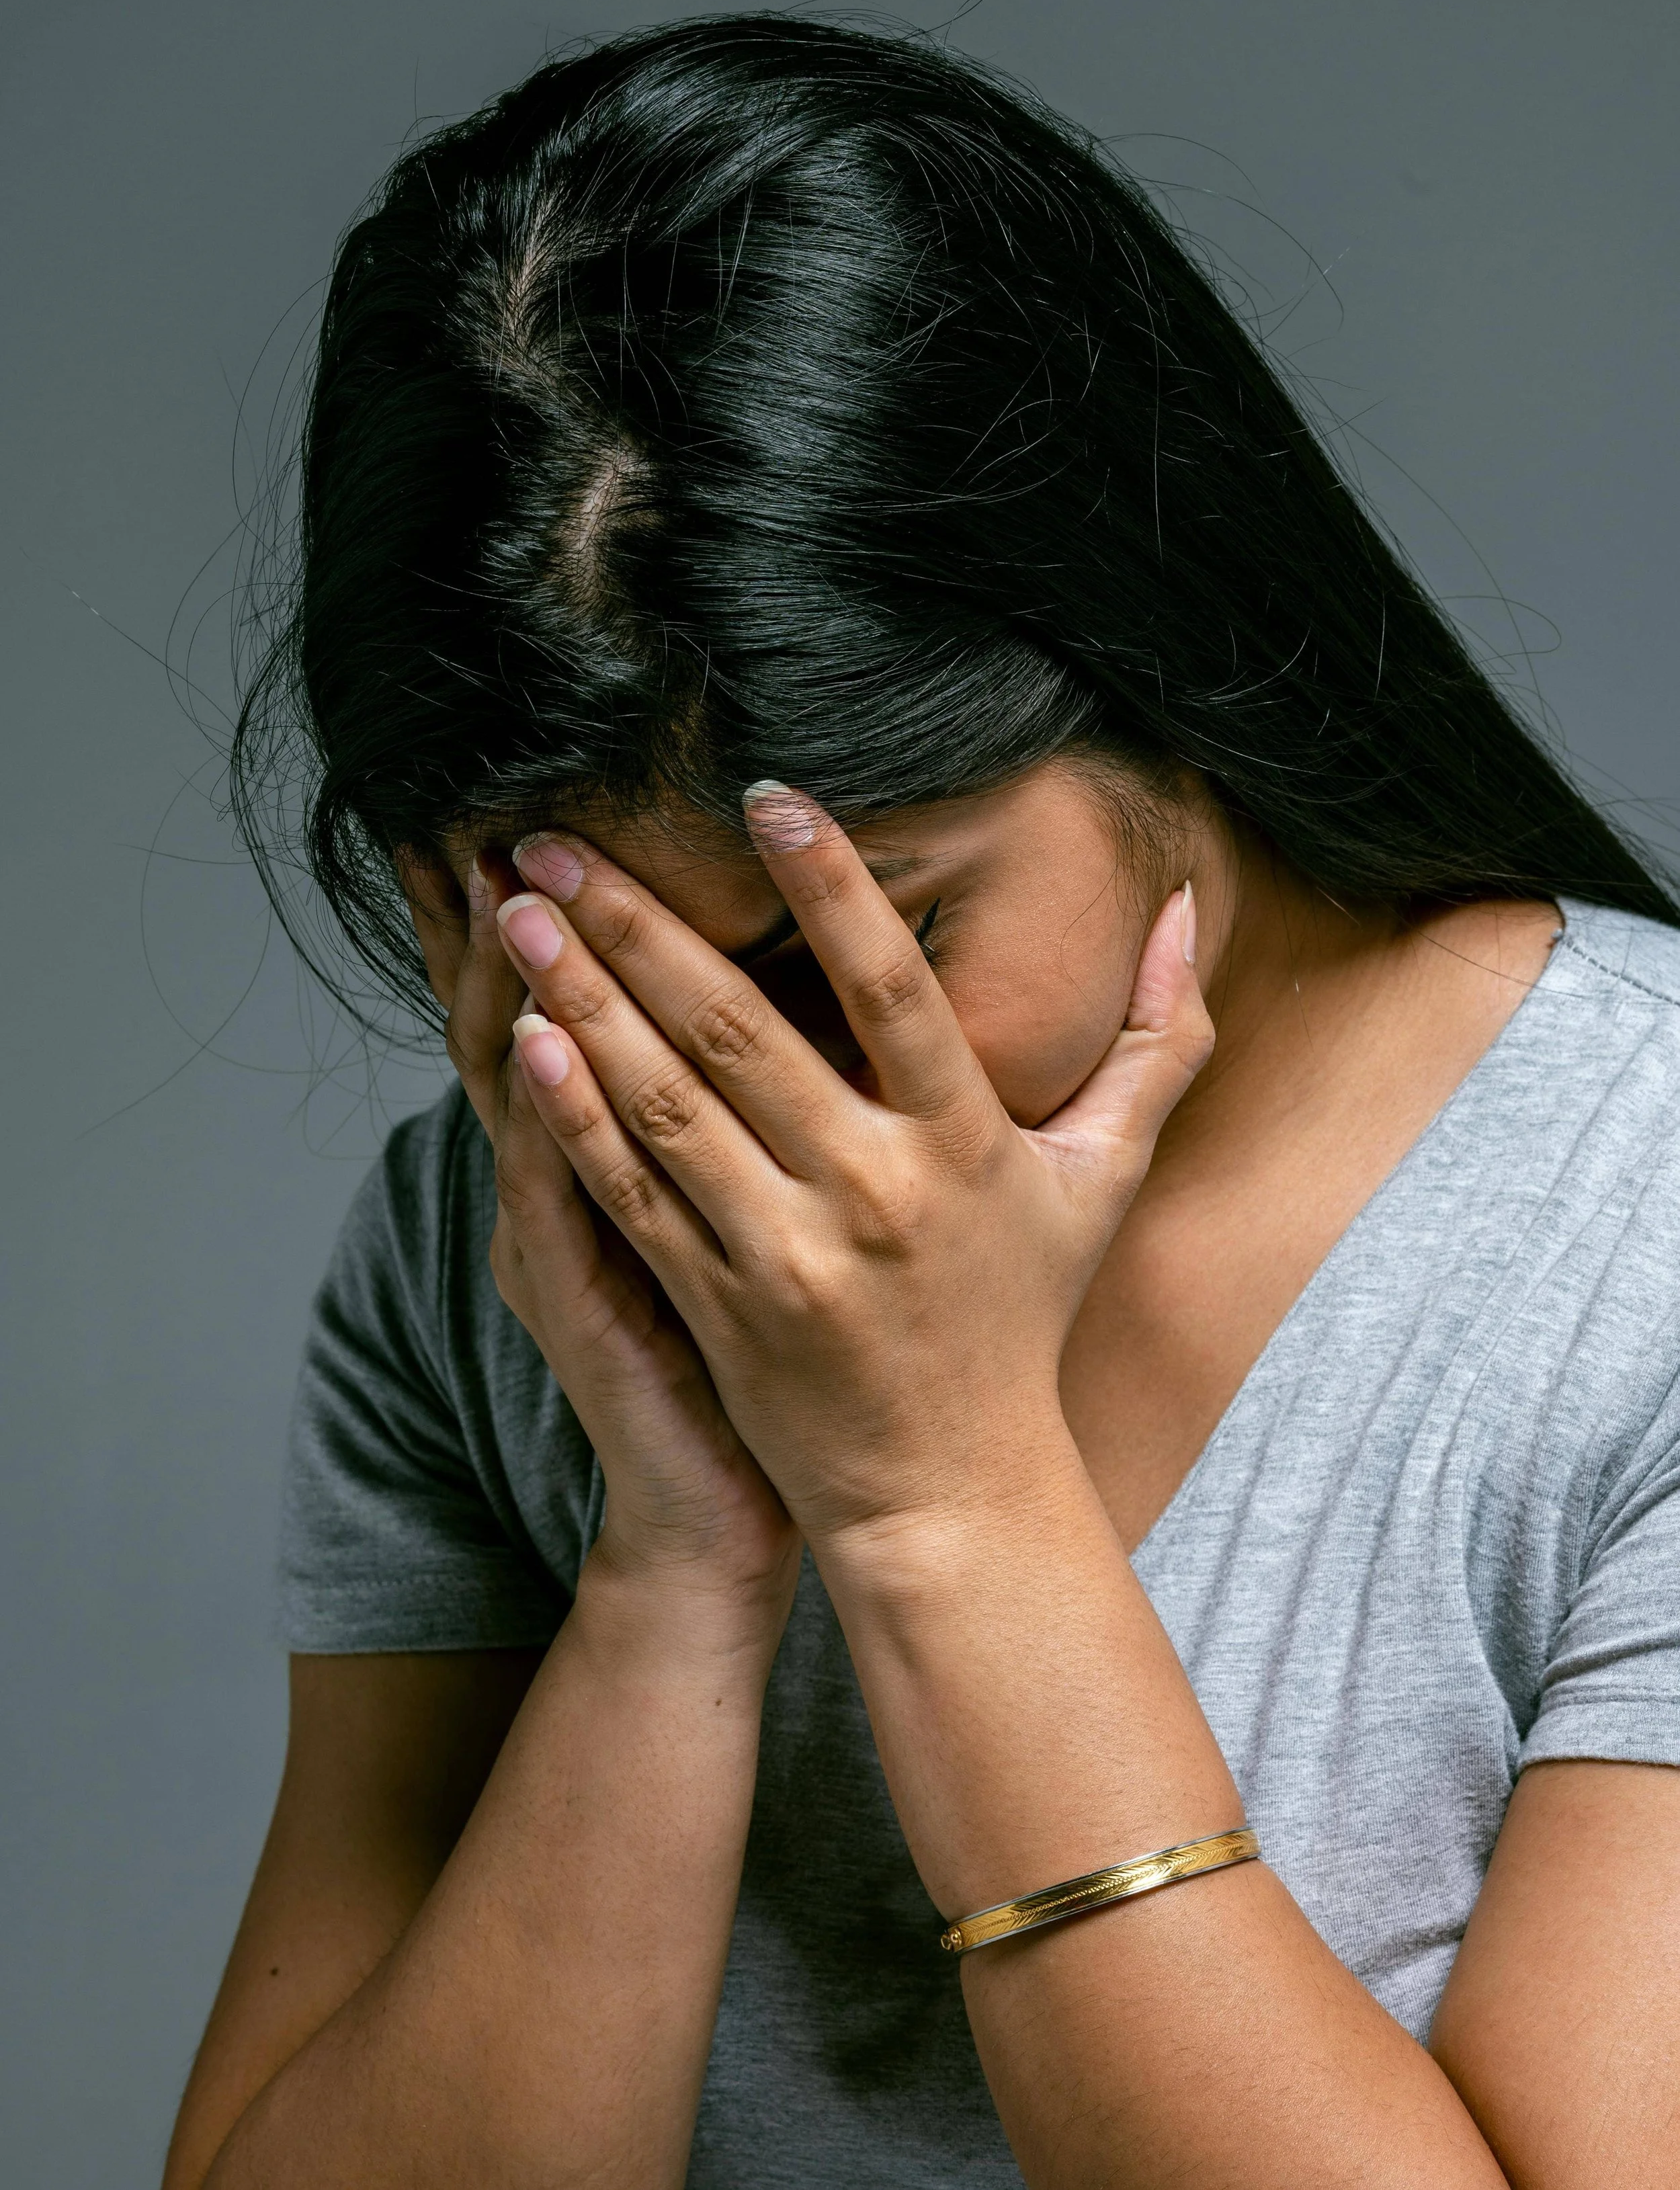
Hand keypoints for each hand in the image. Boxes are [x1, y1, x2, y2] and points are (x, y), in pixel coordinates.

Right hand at [398, 849, 798, 1612]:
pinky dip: (547, 1118)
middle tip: (497, 813)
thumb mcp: (745, 1212)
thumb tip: (824, 993)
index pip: (573, 1009)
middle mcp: (572, 1181)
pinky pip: (559, 1195)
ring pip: (525, 1091)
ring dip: (511, 988)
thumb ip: (757, 1108)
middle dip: (505, 922)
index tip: (537, 812)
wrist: (729, 1499)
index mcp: (626, 1149)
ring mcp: (565, 1238)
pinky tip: (536, 1042)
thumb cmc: (761, 1348)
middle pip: (519, 1025)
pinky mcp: (586, 1303)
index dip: (550, 919)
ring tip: (509, 886)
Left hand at [494, 790, 1213, 1550]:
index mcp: (964, 1146)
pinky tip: (525, 1042)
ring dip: (582, 999)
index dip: (833, 888)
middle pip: (738, 1033)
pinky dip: (576, 1117)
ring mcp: (784, 1254)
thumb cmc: (1019, 1316)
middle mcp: (870, 1193)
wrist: (948, 1490)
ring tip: (519, 913)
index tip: (766, 795)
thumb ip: (1154, 1043)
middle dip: (640, 923)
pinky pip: (633, 1193)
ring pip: (666, 1103)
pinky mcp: (718, 1305)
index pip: (894, 993)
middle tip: (560, 835)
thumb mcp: (1106, 1180)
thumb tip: (1190, 910)